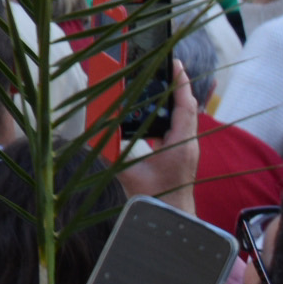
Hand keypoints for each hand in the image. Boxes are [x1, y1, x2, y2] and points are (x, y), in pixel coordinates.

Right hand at [117, 62, 198, 214]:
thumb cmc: (153, 199)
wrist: (171, 219)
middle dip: (177, 86)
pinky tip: (155, 111)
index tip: (175, 64)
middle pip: (187, 107)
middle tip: (164, 67)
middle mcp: (188, 143)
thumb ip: (112, 152)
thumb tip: (94, 131)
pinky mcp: (183, 154)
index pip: (185, 106)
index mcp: (180, 144)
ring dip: (174, 100)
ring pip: (184, 117)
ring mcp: (188, 149)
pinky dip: (170, 114)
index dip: (181, 84)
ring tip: (159, 83)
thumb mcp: (129, 173)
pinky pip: (180, 127)